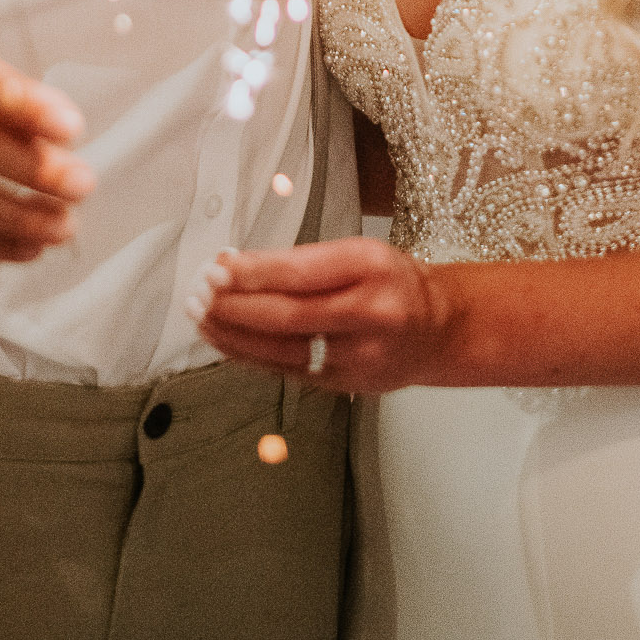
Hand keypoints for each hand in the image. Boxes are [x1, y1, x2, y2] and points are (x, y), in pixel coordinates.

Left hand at [191, 237, 446, 394]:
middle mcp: (369, 316)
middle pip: (289, 317)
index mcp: (372, 269)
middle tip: (199, 293)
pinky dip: (251, 357)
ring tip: (202, 317)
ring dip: (234, 335)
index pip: (302, 273)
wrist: (440, 330)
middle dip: (235, 306)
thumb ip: (306, 261)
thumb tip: (238, 268)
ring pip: (284, 351)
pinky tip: (226, 342)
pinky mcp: (346, 386)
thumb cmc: (394, 283)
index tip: (217, 267)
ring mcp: (358, 358)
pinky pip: (288, 371)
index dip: (254, 273)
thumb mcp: (360, 253)